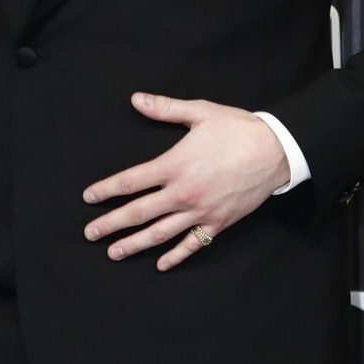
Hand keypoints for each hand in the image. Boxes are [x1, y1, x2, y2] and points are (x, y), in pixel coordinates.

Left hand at [83, 93, 288, 270]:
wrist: (275, 150)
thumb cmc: (237, 129)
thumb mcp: (200, 113)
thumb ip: (165, 109)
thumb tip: (137, 99)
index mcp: (174, 165)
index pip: (130, 182)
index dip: (105, 190)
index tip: (88, 198)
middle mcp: (183, 193)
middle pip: (138, 213)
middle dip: (110, 224)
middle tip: (90, 234)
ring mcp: (200, 211)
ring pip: (160, 233)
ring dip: (134, 244)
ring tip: (113, 252)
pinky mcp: (218, 223)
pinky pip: (193, 244)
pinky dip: (176, 256)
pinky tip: (161, 264)